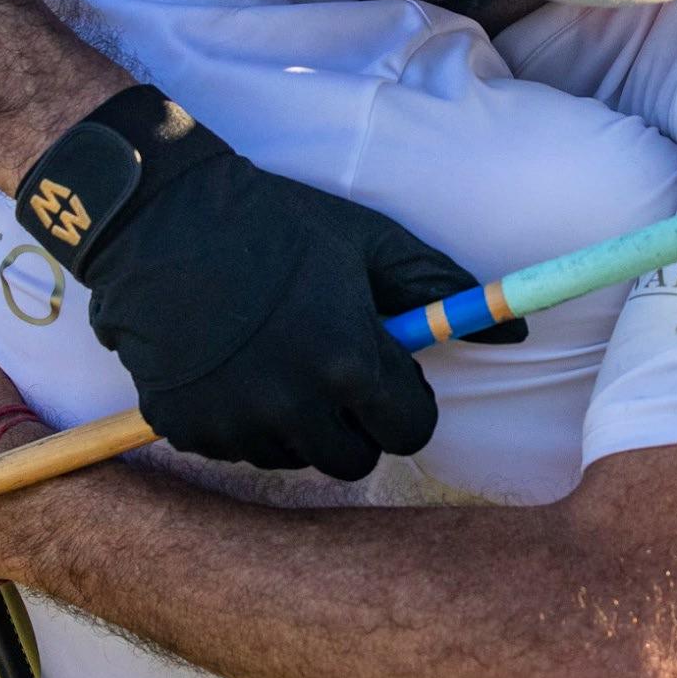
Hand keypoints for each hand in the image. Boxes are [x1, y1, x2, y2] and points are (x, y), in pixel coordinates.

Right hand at [17, 85, 497, 480]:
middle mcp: (294, 405)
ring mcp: (236, 422)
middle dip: (355, 422)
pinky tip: (232, 367)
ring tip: (277, 359)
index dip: (405, 402)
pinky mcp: (186, 429)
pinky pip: (237, 448)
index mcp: (348, 360)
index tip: (387, 376)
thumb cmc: (274, 223)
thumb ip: (439, 288)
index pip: (410, 429)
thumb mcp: (366, 241)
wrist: (161, 218)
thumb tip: (514, 331)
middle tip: (332, 371)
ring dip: (299, 424)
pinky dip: (242, 421)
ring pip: (296, 457)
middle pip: (354, 459)